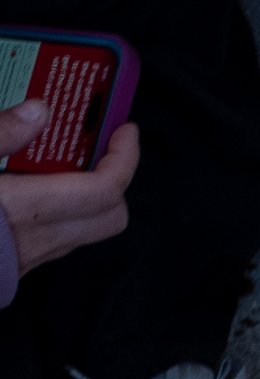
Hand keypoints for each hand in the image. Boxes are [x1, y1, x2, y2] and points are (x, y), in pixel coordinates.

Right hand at [0, 106, 135, 274]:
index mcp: (23, 210)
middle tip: (98, 145)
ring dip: (89, 195)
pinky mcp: (15, 267)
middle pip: (112, 218)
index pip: (105, 191)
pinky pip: (58, 240)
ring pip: (87, 232)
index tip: (123, 130)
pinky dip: (63, 211)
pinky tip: (35, 183)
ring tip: (65, 158)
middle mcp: (36, 241)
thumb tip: (38, 111)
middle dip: (116, 179)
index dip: (125, 158)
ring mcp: (28, 260)